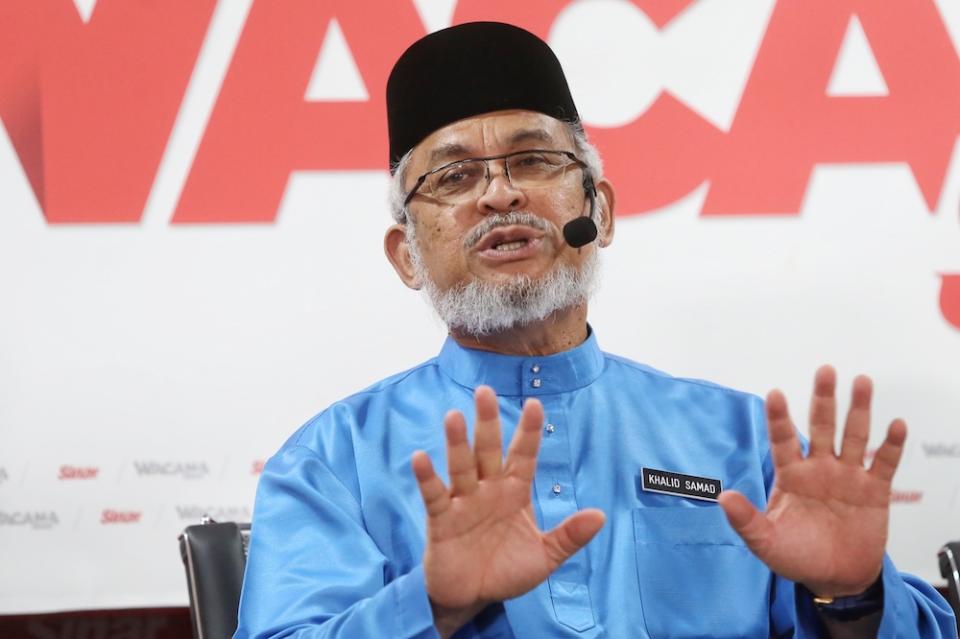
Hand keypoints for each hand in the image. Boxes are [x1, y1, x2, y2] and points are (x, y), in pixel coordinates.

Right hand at [412, 386, 604, 636]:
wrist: (472, 599)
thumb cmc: (506, 571)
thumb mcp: (544, 557)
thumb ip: (569, 536)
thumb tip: (600, 515)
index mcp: (514, 493)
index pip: (524, 456)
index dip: (528, 432)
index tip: (535, 404)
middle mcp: (488, 490)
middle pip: (488, 451)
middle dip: (487, 422)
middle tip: (484, 391)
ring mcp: (463, 502)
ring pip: (460, 466)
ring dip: (456, 443)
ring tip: (453, 416)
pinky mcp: (441, 520)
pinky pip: (433, 495)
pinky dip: (427, 478)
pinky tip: (420, 458)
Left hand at [718, 366, 905, 597]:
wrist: (834, 578)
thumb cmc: (796, 557)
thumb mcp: (765, 542)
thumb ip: (746, 521)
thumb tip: (723, 498)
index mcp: (791, 475)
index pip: (782, 440)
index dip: (779, 418)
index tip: (775, 394)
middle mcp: (819, 468)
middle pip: (821, 426)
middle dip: (824, 399)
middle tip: (825, 370)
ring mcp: (848, 477)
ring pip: (854, 436)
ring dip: (859, 410)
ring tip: (862, 382)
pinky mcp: (874, 491)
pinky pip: (884, 463)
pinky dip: (891, 445)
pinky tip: (895, 425)